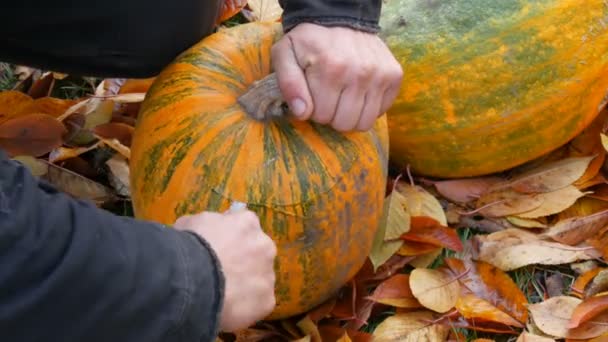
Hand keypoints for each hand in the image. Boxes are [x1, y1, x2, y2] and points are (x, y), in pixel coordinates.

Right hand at [174, 209, 276, 331]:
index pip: (244, 226)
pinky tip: (226, 308)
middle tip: (221, 273)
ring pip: (259, 279)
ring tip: (222, 294)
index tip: (218, 248)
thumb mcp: (190, 224)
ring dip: (245, 284)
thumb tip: (205, 231)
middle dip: (243, 261)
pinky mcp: (267, 300)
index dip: (230, 238)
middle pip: (257, 252)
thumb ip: (205, 225)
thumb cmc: (189, 247)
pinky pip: (257, 303)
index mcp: (248, 222)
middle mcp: (265, 245)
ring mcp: (268, 274)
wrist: (193, 280)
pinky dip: (244, 307)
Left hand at [271, 23, 402, 131]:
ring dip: (350, 116)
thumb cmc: (310, 42)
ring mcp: (380, 75)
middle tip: (328, 97)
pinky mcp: (394, 76)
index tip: (313, 95)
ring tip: (343, 98)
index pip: (321, 116)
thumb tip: (303, 113)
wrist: (342, 18)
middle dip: (332, 115)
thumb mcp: (285, 55)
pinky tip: (358, 93)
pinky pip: (380, 112)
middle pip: (344, 123)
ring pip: (364, 123)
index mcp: (331, 69)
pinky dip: (368, 108)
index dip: (313, 110)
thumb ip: (288, 84)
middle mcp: (360, 73)